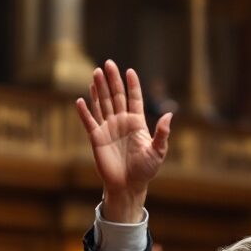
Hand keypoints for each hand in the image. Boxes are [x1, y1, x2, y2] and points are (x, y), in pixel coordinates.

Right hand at [76, 60, 170, 222]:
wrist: (128, 186)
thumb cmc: (145, 170)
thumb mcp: (158, 152)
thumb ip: (162, 134)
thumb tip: (169, 115)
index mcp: (137, 122)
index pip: (134, 99)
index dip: (132, 85)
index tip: (129, 71)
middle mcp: (121, 122)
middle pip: (116, 96)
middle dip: (112, 80)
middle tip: (108, 64)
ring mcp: (108, 128)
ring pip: (102, 104)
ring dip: (99, 89)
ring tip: (95, 73)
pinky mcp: (96, 138)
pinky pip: (89, 122)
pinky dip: (85, 111)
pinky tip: (81, 99)